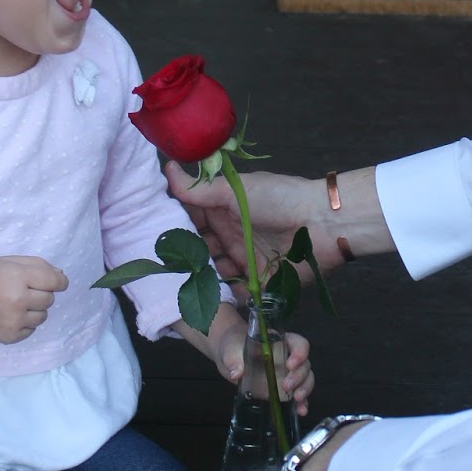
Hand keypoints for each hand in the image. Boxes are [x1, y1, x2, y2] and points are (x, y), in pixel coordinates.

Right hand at [0, 257, 68, 344]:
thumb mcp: (8, 262)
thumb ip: (38, 265)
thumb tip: (62, 276)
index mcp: (18, 277)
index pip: (54, 281)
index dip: (60, 282)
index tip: (59, 283)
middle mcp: (17, 300)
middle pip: (50, 299)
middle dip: (42, 294)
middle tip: (23, 291)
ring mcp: (14, 320)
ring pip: (43, 316)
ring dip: (35, 310)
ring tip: (16, 304)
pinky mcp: (10, 336)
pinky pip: (32, 329)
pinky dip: (25, 323)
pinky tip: (9, 315)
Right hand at [164, 161, 350, 284]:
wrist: (322, 223)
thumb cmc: (280, 199)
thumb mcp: (234, 190)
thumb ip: (199, 188)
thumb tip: (168, 168)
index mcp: (224, 211)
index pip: (191, 220)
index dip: (172, 227)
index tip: (148, 235)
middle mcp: (231, 236)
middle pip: (199, 250)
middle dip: (182, 258)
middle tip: (161, 269)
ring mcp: (244, 259)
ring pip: (213, 274)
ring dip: (200, 279)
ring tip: (179, 288)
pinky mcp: (259, 282)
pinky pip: (236, 294)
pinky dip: (223, 298)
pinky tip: (205, 303)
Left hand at [212, 323, 314, 416]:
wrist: (229, 357)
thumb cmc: (233, 347)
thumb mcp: (231, 351)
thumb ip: (234, 360)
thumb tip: (236, 373)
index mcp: (280, 342)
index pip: (299, 344)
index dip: (299, 353)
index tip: (290, 365)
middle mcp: (288, 357)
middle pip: (304, 364)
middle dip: (298, 376)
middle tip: (286, 386)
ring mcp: (287, 374)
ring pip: (306, 379)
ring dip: (304, 389)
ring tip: (297, 399)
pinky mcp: (283, 389)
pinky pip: (298, 395)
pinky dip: (302, 403)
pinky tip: (301, 411)